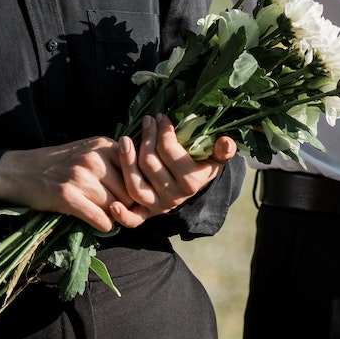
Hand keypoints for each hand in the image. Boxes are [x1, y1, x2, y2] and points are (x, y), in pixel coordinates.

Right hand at [0, 137, 147, 232]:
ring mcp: (80, 176)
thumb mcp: (88, 151)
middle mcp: (94, 158)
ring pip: (116, 206)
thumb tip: (141, 187)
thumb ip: (114, 161)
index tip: (134, 199)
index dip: (137, 189)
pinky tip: (99, 223)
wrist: (20, 171)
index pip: (136, 171)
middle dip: (128, 206)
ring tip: (109, 217)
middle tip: (123, 213)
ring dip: (115, 216)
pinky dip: (104, 225)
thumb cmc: (58, 164)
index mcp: (103, 144)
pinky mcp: (67, 195)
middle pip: (129, 192)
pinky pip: (100, 218)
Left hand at [113, 116, 237, 217]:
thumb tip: (226, 142)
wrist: (192, 187)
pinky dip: (122, 214)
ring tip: (125, 139)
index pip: (170, 152)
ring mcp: (158, 206)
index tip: (161, 117)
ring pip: (135, 186)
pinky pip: (133, 220)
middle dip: (146, 138)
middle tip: (147, 121)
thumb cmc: (201, 166)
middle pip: (150, 164)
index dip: (163, 132)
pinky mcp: (145, 214)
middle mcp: (174, 196)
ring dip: (127, 161)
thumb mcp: (214, 158)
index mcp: (192, 182)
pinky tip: (113, 204)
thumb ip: (222, 150)